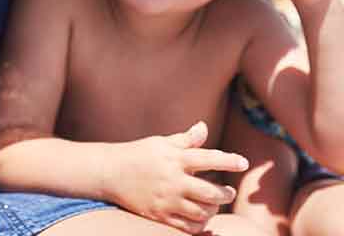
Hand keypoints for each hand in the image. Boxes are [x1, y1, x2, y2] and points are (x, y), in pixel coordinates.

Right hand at [108, 121, 246, 233]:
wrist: (110, 172)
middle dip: (225, 193)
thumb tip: (203, 127)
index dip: (228, 160)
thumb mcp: (161, 143)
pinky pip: (189, 226)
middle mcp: (173, 179)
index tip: (243, 162)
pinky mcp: (161, 215)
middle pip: (210, 192)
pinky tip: (201, 216)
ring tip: (214, 203)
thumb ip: (185, 139)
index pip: (208, 158)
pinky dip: (200, 223)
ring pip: (202, 211)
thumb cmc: (139, 154)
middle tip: (228, 191)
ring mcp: (167, 199)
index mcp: (173, 158)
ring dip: (214, 209)